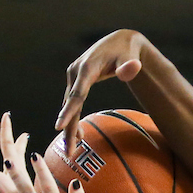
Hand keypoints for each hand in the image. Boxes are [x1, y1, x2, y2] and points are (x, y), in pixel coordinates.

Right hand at [56, 29, 148, 154]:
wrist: (121, 41)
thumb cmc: (127, 51)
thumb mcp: (130, 57)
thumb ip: (130, 66)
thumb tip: (132, 68)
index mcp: (87, 68)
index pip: (77, 94)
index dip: (69, 111)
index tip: (59, 127)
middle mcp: (76, 72)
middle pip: (71, 103)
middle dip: (68, 127)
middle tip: (70, 151)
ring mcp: (74, 75)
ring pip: (70, 104)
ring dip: (70, 125)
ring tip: (73, 148)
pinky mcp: (76, 79)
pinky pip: (73, 101)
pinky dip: (73, 116)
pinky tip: (78, 134)